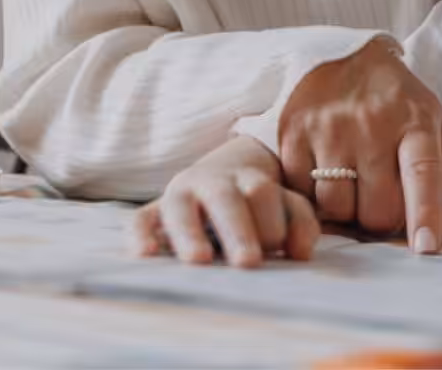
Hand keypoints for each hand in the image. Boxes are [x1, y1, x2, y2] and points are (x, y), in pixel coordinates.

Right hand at [133, 135, 319, 267]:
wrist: (221, 179)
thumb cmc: (260, 206)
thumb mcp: (286, 206)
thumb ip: (301, 223)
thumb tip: (301, 253)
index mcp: (249, 179)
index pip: (262, 193)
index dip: (272, 220)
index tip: (277, 248)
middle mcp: (213, 183)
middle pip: (225, 199)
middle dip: (238, 230)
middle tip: (248, 261)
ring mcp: (180, 195)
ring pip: (180, 206)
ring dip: (190, 233)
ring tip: (199, 260)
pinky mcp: (153, 213)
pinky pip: (140, 219)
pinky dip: (141, 234)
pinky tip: (147, 254)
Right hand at [278, 35, 441, 247]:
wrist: (341, 55)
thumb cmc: (395, 101)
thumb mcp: (433, 125)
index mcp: (416, 123)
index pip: (424, 173)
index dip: (425, 213)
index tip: (426, 248)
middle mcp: (373, 125)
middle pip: (377, 209)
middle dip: (381, 218)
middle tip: (379, 196)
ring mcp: (331, 128)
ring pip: (337, 208)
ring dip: (345, 210)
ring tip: (350, 184)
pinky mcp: (294, 133)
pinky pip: (302, 192)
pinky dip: (312, 195)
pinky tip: (322, 173)